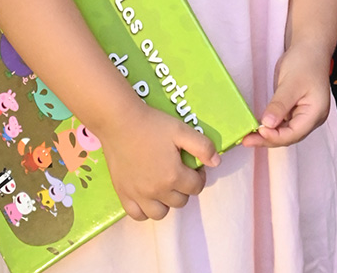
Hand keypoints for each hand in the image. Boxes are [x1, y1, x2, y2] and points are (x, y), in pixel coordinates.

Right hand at [100, 106, 216, 220]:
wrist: (120, 122)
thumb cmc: (152, 124)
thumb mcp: (181, 130)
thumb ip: (202, 146)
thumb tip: (216, 162)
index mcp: (173, 176)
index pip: (196, 187)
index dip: (199, 176)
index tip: (194, 166)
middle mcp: (157, 191)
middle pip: (180, 201)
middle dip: (184, 188)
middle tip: (178, 172)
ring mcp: (139, 195)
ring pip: (160, 213)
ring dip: (166, 202)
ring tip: (163, 185)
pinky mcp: (123, 194)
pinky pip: (137, 215)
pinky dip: (144, 210)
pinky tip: (146, 196)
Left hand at [243, 42, 331, 148]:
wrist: (310, 47)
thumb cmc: (304, 61)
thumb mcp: (290, 82)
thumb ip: (280, 105)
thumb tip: (267, 124)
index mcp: (316, 113)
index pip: (294, 133)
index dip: (275, 136)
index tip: (258, 131)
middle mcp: (313, 118)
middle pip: (290, 136)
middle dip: (269, 138)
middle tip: (247, 140)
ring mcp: (305, 115)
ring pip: (286, 132)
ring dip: (268, 134)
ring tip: (249, 137)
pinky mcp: (297, 110)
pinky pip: (284, 123)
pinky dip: (272, 126)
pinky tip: (259, 126)